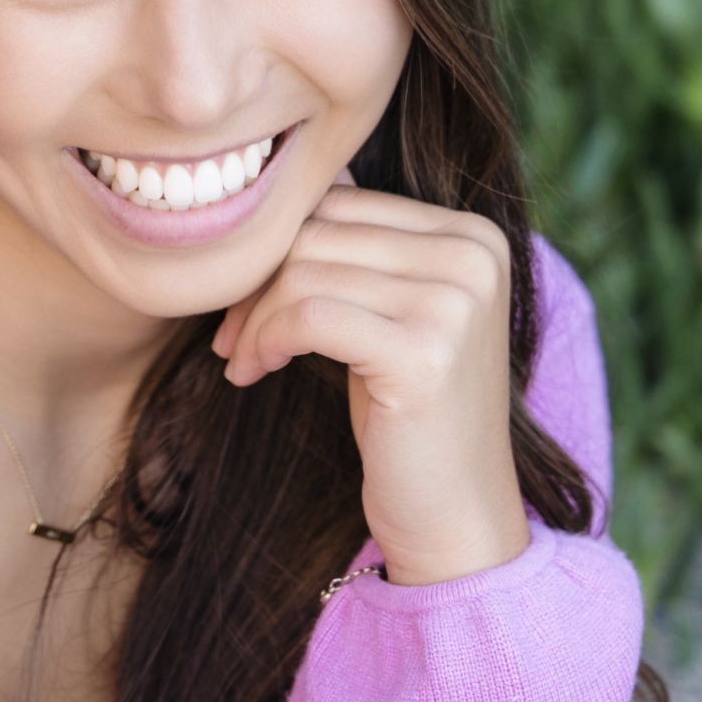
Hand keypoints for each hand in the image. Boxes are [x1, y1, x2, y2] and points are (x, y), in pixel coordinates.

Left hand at [211, 178, 528, 585]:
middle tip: (227, 337)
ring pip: (305, 271)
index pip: (342, 203)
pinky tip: (252, 372)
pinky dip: (264, 340)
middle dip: (256, 283)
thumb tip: (289, 185)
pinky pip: (308, 315)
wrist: (455, 516)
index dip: (278, 248)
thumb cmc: (407, 416)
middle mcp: (474, 255)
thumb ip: (357, 249)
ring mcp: (456, 301)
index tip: (245, 303)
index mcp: (473, 235)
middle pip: (318, 231)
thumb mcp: (388, 315)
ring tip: (238, 358)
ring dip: (253, 318)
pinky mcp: (425, 352)